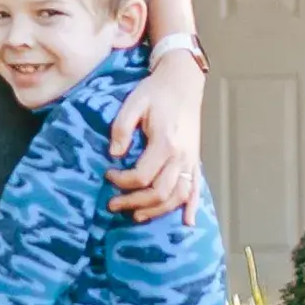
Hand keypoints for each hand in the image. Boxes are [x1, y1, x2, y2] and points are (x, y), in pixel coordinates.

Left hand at [107, 52, 206, 223]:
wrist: (182, 82)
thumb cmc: (154, 92)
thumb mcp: (132, 104)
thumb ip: (121, 129)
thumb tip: (114, 154)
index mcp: (165, 143)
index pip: (143, 176)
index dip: (122, 181)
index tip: (107, 174)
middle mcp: (182, 156)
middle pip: (161, 192)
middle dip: (135, 202)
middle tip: (113, 204)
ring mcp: (192, 159)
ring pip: (178, 196)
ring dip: (158, 210)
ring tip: (137, 215)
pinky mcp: (195, 159)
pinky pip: (196, 188)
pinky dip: (191, 206)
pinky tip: (187, 222)